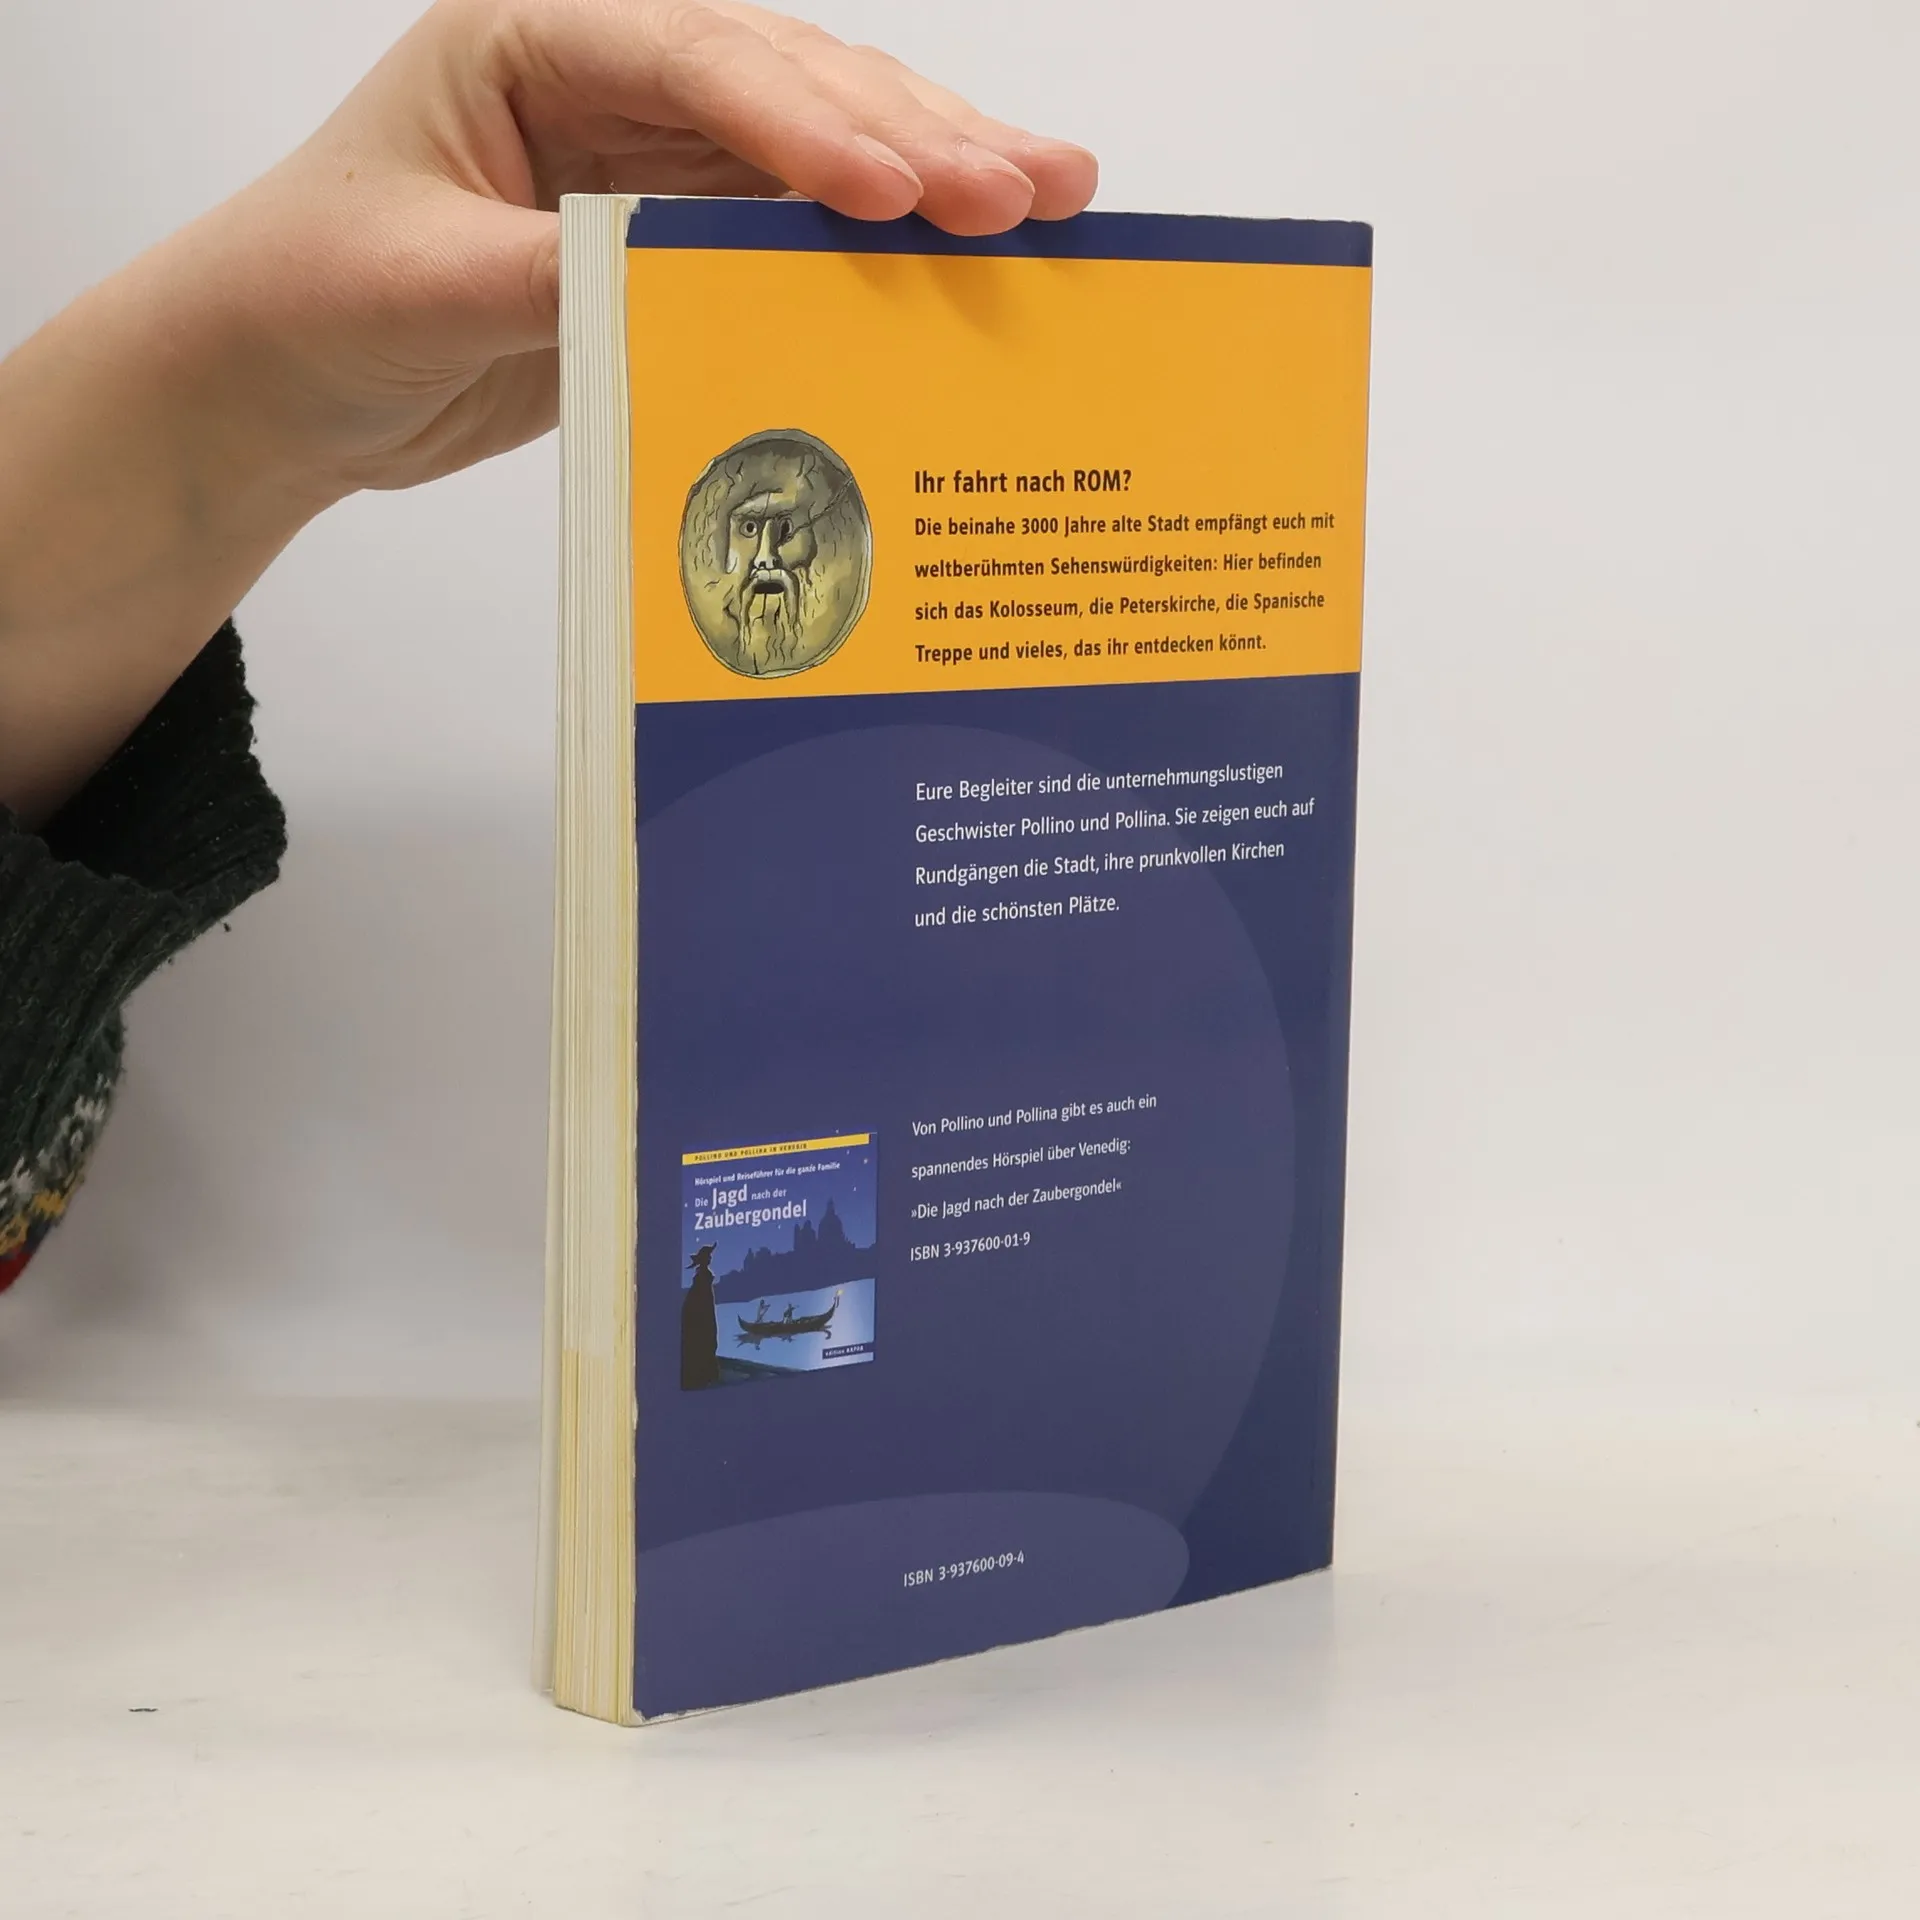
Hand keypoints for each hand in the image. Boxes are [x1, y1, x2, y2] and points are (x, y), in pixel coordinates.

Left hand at [0, 0, 1096, 819]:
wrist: (280, 380)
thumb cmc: (312, 299)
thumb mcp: (420, 286)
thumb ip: (558, 274)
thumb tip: (691, 281)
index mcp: (533, 38)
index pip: (695, 60)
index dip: (807, 124)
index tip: (897, 193)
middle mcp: (609, 75)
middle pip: (791, 84)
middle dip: (916, 137)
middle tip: (1031, 190)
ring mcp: (651, 154)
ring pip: (819, 147)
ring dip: (934, 175)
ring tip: (1053, 198)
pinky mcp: (676, 235)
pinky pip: (796, 231)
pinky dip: (884, 249)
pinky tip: (968, 257)